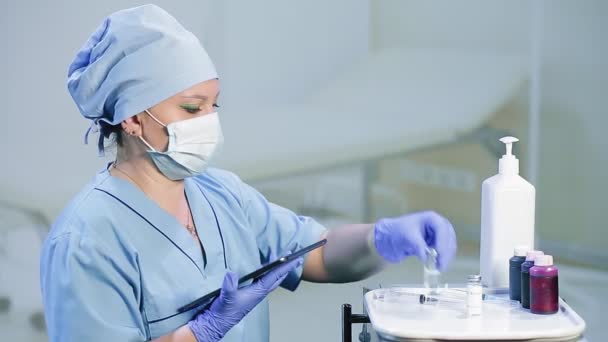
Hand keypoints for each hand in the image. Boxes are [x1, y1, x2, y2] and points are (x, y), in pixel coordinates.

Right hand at [188, 256, 302, 341]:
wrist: (218, 322)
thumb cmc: (225, 310)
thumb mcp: (227, 295)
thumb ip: (230, 284)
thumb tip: (232, 273)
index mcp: (258, 291)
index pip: (274, 276)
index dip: (284, 267)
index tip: (294, 259)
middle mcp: (259, 292)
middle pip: (277, 278)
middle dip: (285, 268)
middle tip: (293, 257)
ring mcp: (254, 293)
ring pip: (271, 279)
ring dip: (276, 270)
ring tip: (280, 260)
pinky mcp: (248, 293)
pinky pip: (262, 281)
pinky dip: (266, 273)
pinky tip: (264, 268)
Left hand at [374, 211, 456, 270]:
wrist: (390, 238)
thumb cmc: (398, 232)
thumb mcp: (408, 237)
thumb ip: (418, 246)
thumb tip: (425, 257)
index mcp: (431, 218)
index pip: (442, 228)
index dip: (443, 241)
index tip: (439, 253)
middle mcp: (437, 225)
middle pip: (448, 237)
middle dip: (446, 251)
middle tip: (441, 264)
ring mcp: (438, 234)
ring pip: (449, 245)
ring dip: (446, 256)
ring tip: (440, 267)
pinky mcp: (436, 244)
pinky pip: (444, 251)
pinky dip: (443, 258)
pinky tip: (438, 264)